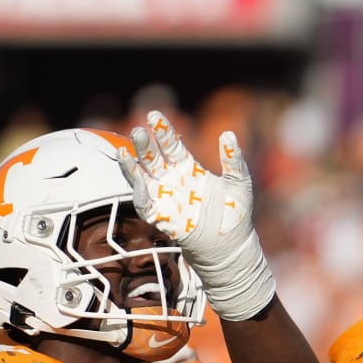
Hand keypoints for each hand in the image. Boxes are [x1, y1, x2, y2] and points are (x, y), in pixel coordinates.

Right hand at [119, 111, 275, 321]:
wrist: (232, 247)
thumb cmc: (236, 214)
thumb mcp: (239, 183)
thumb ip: (233, 160)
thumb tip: (228, 133)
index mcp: (189, 169)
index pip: (171, 145)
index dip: (163, 131)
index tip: (155, 116)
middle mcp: (173, 181)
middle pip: (153, 158)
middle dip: (144, 145)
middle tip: (139, 130)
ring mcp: (166, 199)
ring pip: (141, 178)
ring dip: (132, 166)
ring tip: (124, 151)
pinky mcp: (163, 218)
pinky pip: (145, 204)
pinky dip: (139, 193)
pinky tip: (138, 181)